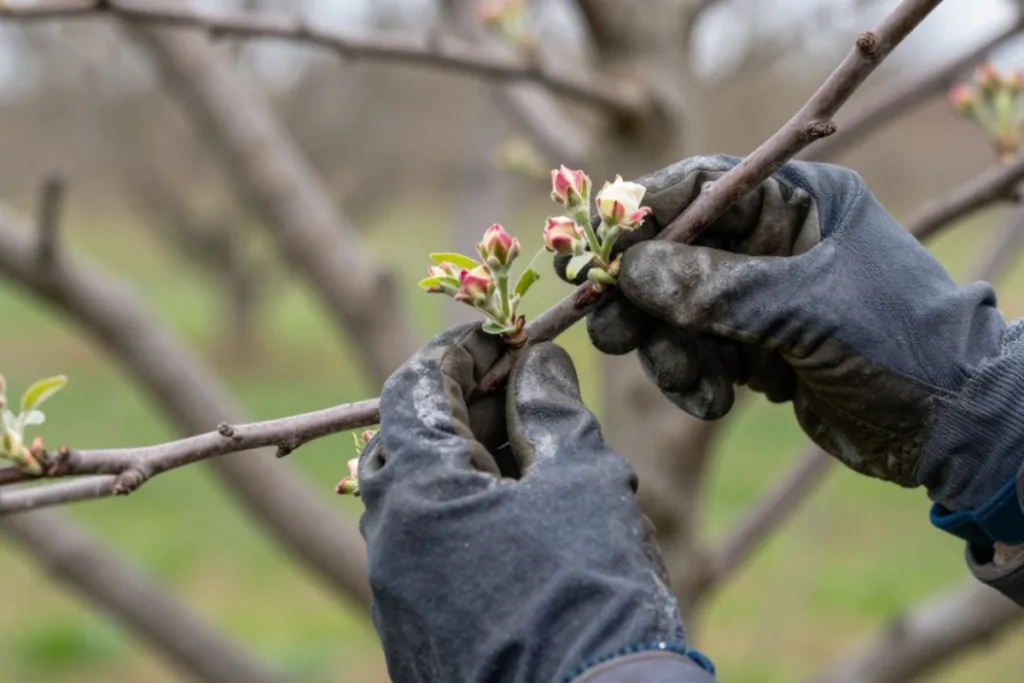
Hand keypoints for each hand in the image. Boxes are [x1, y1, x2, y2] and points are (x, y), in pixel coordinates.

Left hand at [357, 324, 714, 682]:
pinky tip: (526, 518)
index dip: (460, 350)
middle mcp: (387, 543)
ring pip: (420, 499)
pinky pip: (428, 550)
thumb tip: (538, 365)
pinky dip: (466, 515)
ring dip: (471, 462)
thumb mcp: (582, 481)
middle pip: (410, 442)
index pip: (413, 388)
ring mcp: (396, 595)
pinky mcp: (416, 635)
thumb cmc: (593, 591)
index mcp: (416, 492)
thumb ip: (551, 410)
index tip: (505, 337)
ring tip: (538, 455)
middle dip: (466, 405)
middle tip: (528, 392)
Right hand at [557, 155, 1023, 513]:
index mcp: (798, 203)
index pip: (700, 189)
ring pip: (680, 311)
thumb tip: (630, 270)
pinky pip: (700, 352)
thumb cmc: (900, 345)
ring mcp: (764, 297)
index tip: (591, 251)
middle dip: (643, 297)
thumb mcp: (807, 310)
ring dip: (670, 350)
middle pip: (676, 255)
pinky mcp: (759, 347)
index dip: (640, 215)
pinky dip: (695, 378)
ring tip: (691, 385)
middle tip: (610, 331)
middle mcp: (775, 243)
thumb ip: (716, 289)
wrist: (958, 427)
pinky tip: (714, 401)